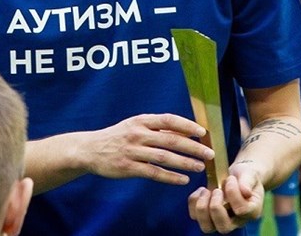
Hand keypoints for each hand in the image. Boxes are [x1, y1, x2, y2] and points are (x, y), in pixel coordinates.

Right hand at [84, 114, 213, 184]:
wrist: (90, 149)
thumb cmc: (118, 136)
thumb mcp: (134, 125)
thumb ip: (157, 128)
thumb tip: (184, 132)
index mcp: (140, 121)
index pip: (168, 120)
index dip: (186, 125)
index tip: (202, 132)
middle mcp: (137, 134)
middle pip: (170, 140)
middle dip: (192, 147)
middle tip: (209, 153)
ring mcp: (132, 151)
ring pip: (164, 157)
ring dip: (185, 162)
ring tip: (200, 166)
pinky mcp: (128, 168)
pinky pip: (154, 173)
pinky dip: (170, 177)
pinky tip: (183, 180)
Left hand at [188, 161, 264, 233]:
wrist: (236, 177)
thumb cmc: (245, 177)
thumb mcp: (249, 175)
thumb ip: (247, 181)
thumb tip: (245, 191)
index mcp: (251, 212)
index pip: (241, 210)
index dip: (233, 193)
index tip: (230, 179)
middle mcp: (236, 221)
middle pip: (223, 228)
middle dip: (216, 207)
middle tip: (217, 190)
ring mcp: (220, 220)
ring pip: (207, 227)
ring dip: (202, 207)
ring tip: (206, 190)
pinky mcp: (207, 215)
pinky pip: (194, 215)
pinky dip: (194, 202)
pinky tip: (201, 190)